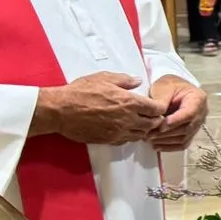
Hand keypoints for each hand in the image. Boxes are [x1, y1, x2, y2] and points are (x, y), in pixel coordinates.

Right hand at [34, 72, 164, 144]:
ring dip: (143, 129)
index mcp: (130, 102)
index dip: (159, 107)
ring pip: (141, 134)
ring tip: (138, 122)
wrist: (61, 110)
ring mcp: (118, 132)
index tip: (156, 105)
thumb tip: (138, 81)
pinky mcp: (109, 140)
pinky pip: (127, 141)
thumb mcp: (104, 78)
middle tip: (150, 115)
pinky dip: (130, 135)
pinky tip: (124, 128)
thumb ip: (124, 80)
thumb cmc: (80, 92)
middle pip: (153, 124)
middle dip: (155, 119)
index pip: (157, 109)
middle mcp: (128, 119)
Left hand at [148, 75, 207, 151]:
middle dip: (167, 133)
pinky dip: (169, 147)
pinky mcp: (190, 133)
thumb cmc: (169, 86)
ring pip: (184, 138)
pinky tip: (156, 145)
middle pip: (187, 128)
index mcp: (198, 98)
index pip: (190, 113)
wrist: (173, 90)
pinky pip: (182, 144)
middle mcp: (201, 113)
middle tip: (149, 134)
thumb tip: (159, 118)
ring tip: (149, 138)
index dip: (176, 121)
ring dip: (166, 141)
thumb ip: (162, 101)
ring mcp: (197, 124)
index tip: (162, 126)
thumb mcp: (164, 87)